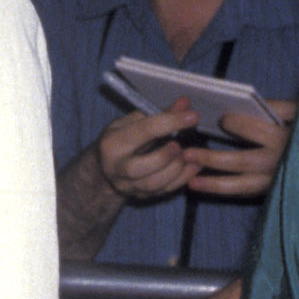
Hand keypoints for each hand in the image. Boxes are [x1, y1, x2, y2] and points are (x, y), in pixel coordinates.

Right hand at [56, 101, 198, 259]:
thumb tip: (184, 103)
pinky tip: (193, 165)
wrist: (105, 169)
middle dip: (165, 156)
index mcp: (112, 143)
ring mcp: (128, 185)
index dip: (170, 122)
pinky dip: (183, 178)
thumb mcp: (132, 122)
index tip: (192, 116)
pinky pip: (164, 191)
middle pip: (140, 167)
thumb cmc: (121, 139)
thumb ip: (158, 113)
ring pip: (154, 183)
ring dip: (176, 168)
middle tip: (179, 145)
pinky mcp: (141, 195)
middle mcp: (116, 168)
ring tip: (188, 155)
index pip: (143, 131)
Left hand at [183, 96, 295, 201]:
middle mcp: (278, 163)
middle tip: (187, 153)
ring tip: (190, 182)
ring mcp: (275, 181)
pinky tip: (201, 186)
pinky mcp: (271, 191)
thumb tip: (250, 103)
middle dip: (212, 158)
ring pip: (241, 185)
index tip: (222, 118)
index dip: (236, 124)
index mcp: (286, 139)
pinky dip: (223, 190)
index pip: (256, 131)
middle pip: (241, 161)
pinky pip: (244, 192)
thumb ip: (278, 106)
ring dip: (213, 184)